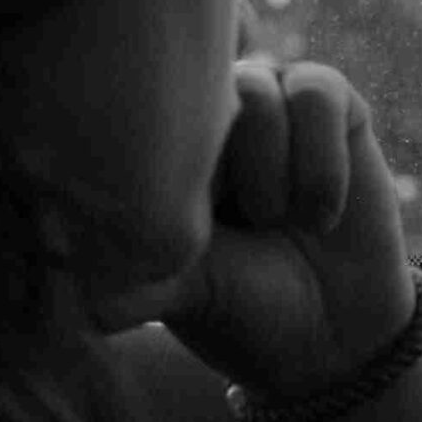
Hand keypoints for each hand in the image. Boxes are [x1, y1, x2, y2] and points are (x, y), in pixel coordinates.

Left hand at [100, 60, 417, 400]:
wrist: (337, 333)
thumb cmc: (246, 307)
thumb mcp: (187, 291)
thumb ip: (137, 281)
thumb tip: (84, 305)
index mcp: (169, 149)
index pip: (143, 110)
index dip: (166, 164)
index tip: (190, 231)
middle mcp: (219, 115)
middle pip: (199, 93)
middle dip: (219, 168)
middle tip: (242, 227)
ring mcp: (276, 102)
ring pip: (257, 89)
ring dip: (269, 167)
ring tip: (277, 221)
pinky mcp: (335, 106)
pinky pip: (318, 95)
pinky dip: (320, 163)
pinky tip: (321, 214)